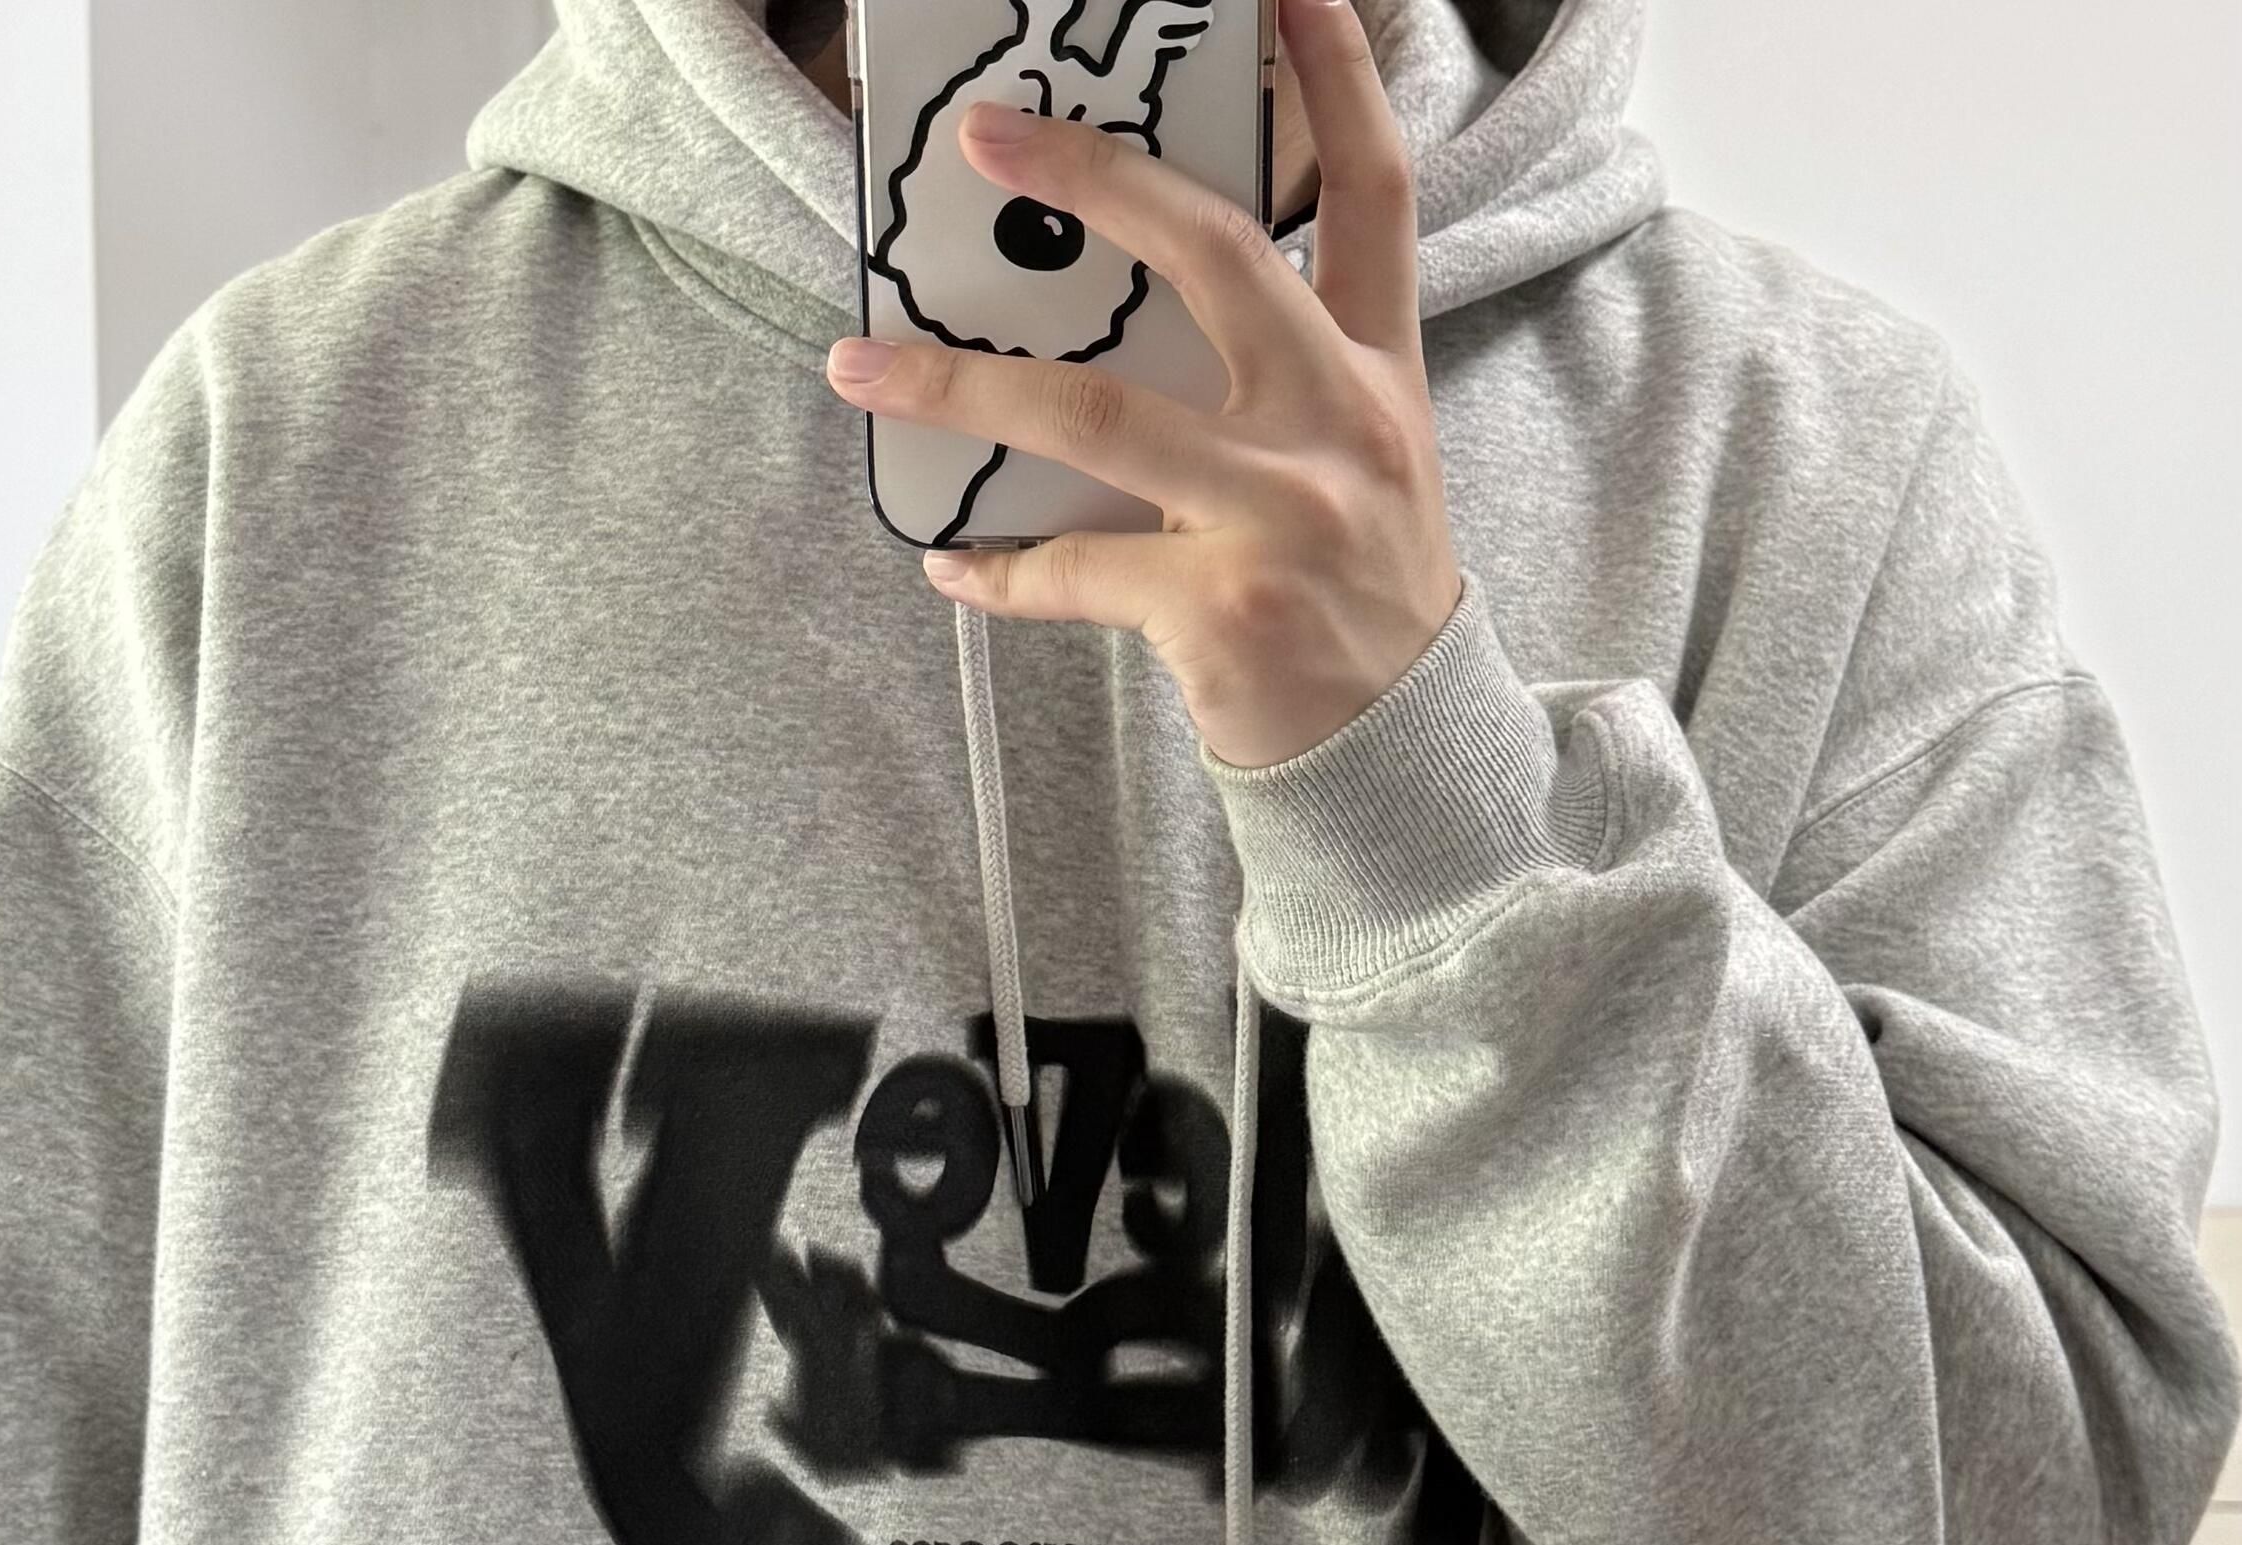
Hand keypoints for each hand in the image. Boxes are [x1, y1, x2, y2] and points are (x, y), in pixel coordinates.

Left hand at [825, 0, 1461, 769]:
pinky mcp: (1216, 608)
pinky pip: (1073, 571)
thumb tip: (1125, 303)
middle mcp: (1334, 425)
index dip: (1336, 77)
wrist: (1395, 755)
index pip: (1372, 194)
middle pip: (1216, 256)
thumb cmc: (1356, 593)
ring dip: (958, 384)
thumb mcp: (1360, 459)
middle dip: (1093, 176)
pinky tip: (949, 561)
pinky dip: (998, 571)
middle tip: (983, 132)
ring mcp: (1276, 515)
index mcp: (1377, 372)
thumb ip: (1283, 372)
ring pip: (1095, 414)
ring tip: (861, 362)